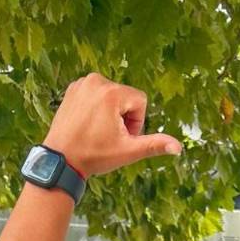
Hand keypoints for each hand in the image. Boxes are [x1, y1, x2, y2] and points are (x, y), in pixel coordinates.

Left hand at [45, 73, 181, 177]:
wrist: (61, 159)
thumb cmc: (94, 156)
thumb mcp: (128, 151)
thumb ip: (154, 145)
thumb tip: (178, 147)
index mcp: (112, 92)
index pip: (140, 102)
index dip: (136, 123)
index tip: (121, 137)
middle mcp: (96, 81)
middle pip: (125, 98)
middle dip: (122, 118)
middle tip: (107, 136)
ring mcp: (82, 83)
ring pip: (111, 96)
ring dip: (110, 113)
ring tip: (96, 131)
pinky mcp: (73, 88)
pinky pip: (95, 94)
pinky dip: (96, 108)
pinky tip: (87, 124)